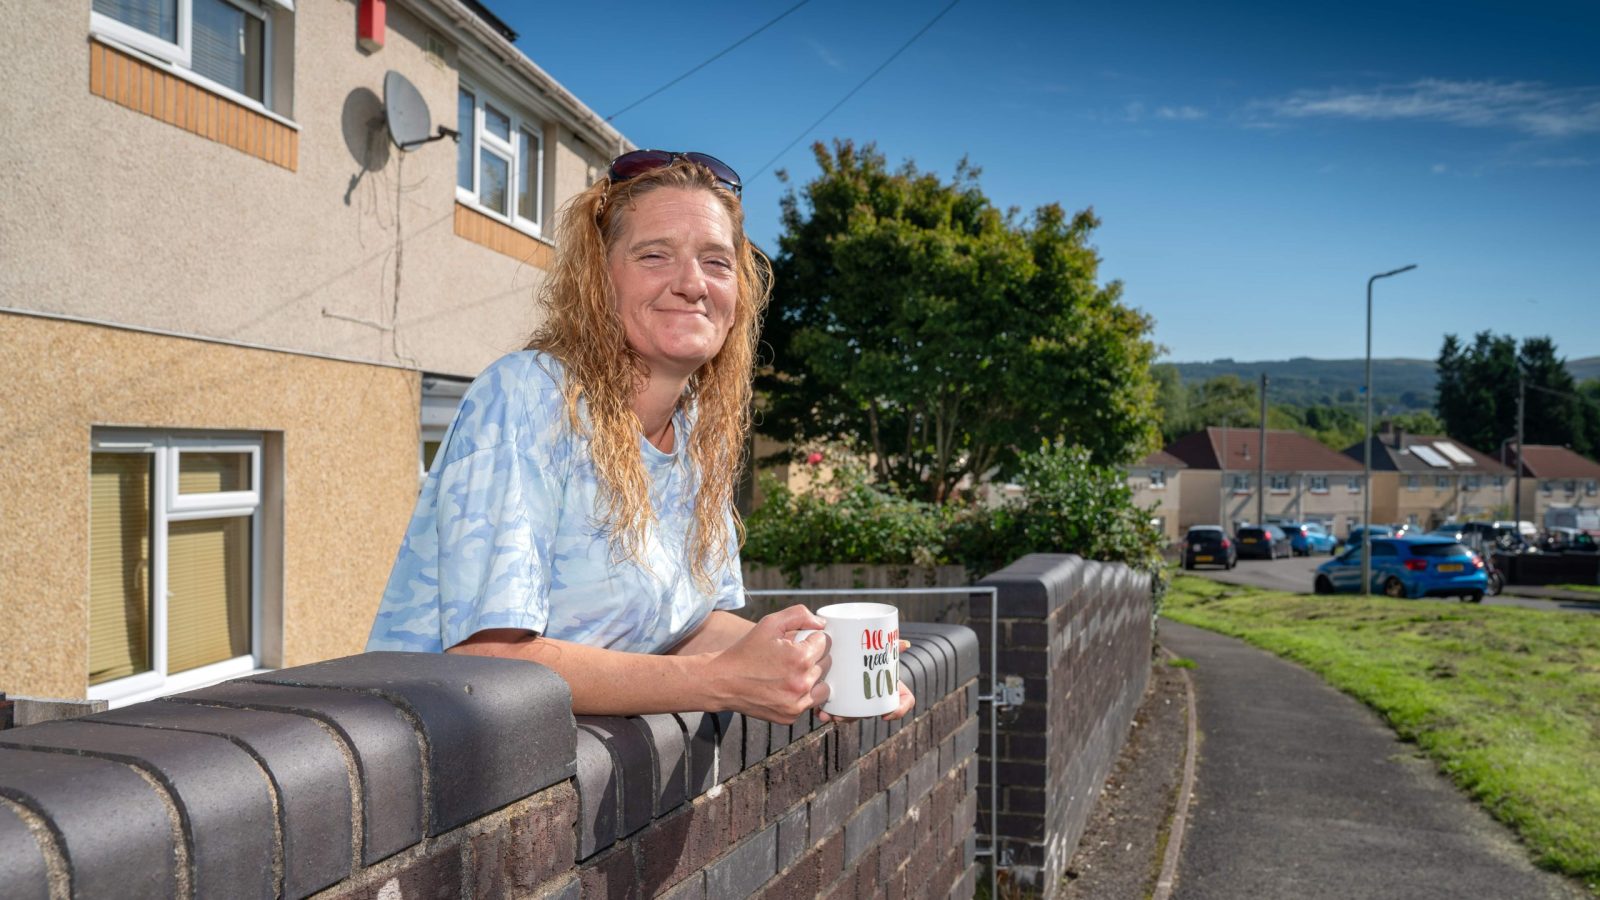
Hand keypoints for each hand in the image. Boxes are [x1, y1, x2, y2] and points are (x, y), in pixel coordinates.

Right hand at [704, 604, 830, 723]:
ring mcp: (797, 703)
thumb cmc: (746, 651)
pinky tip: (786, 686)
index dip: (811, 638)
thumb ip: (800, 615)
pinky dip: (803, 695)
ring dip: (813, 677)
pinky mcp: (791, 716)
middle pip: (827, 663)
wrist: (723, 681)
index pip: (825, 642)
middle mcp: (802, 683)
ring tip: (792, 672)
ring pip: (823, 685)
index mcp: (800, 658)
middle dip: (813, 657)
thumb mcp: (770, 624)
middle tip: (792, 656)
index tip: (798, 641)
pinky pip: (810, 702)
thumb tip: (822, 624)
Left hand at [816, 640, 915, 723]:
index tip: (885, 715)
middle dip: (858, 717)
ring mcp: (856, 698)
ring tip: (830, 714)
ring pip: (852, 715)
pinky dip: (827, 712)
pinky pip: (834, 710)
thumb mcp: (879, 647)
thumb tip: (906, 644)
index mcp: (888, 684)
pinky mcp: (839, 696)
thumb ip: (891, 645)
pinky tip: (821, 713)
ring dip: (842, 717)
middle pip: (870, 712)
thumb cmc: (870, 648)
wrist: (845, 642)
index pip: (903, 700)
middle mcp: (873, 695)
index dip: (898, 710)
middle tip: (846, 714)